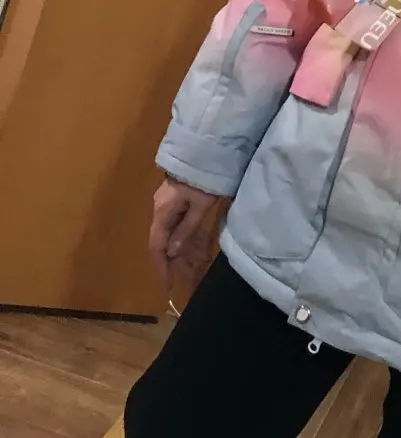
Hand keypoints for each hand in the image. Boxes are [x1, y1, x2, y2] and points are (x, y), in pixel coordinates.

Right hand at [149, 178, 225, 301]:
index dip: (161, 267)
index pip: (157, 246)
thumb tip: (172, 252)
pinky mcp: (177, 200)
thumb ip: (186, 230)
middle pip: (164, 242)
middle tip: (191, 278)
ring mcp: (168, 204)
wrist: (206, 150)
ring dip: (184, 251)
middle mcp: (160, 210)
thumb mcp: (200, 207)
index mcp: (163, 212)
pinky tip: (199, 248)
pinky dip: (187, 237)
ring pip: (173, 234)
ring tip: (198, 267)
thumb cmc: (204, 179)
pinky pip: (179, 224)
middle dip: (176, 262)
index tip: (167, 286)